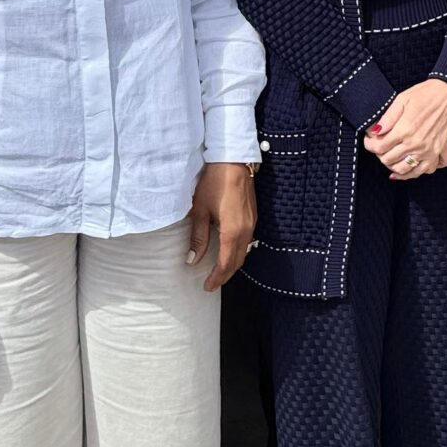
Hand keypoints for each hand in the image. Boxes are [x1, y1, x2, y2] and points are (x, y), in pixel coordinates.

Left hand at [188, 161, 256, 290]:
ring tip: (218, 271)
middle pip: (238, 261)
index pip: (226, 264)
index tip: (207, 286)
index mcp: (233, 231)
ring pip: (244, 252)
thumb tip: (193, 260)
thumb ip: (198, 237)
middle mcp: (247, 230)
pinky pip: (247, 241)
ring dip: (232, 264)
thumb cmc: (214, 182)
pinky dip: (237, 252)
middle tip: (212, 284)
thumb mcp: (200, 210)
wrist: (233, 160)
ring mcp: (252, 223)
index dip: (217, 278)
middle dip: (225, 275)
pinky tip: (227, 251)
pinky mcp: (253, 216)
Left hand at [364, 77, 446, 179]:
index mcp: (404, 129)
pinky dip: (411, 173)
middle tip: (378, 146)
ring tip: (389, 156)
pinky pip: (422, 171)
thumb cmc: (426, 94)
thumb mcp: (402, 99)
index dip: (370, 145)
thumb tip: (374, 132)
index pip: (379, 147)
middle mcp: (415, 143)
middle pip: (388, 159)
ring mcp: (427, 150)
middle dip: (379, 154)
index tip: (369, 140)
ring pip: (403, 169)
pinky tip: (403, 170)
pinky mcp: (436, 152)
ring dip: (392, 165)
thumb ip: (387, 118)